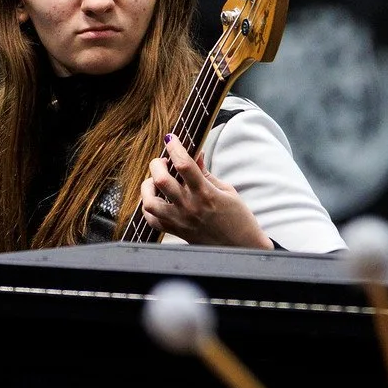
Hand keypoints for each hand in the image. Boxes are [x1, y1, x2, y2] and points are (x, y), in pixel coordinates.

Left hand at [140, 133, 271, 248]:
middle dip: (158, 164)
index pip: (184, 164)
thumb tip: (195, 153)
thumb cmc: (238, 218)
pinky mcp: (176, 232)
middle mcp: (190, 207)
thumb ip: (206, 172)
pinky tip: (156, 199)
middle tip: (164, 162)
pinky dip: (148, 208)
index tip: (171, 138)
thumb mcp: (226, 190)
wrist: (240, 248)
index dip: (175, 147)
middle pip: (161, 180)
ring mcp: (180, 221)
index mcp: (206, 194)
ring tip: (155, 182)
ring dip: (148, 187)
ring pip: (149, 202)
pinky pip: (152, 220)